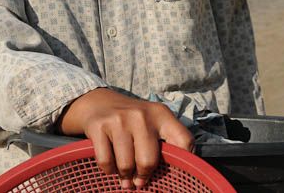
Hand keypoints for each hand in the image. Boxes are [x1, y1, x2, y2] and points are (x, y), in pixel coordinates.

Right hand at [59, 88, 193, 189]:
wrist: (100, 103)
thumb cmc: (133, 121)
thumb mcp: (154, 123)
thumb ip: (166, 143)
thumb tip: (174, 177)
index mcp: (161, 114)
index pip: (183, 141)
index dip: (184, 161)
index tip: (174, 174)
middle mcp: (142, 115)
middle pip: (148, 161)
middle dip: (144, 176)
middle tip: (140, 180)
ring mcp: (119, 120)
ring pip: (126, 165)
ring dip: (125, 176)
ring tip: (126, 175)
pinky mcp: (99, 126)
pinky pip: (106, 162)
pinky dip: (109, 171)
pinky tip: (112, 166)